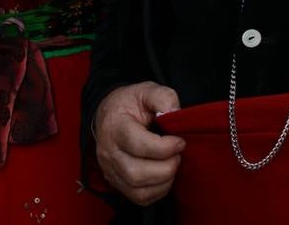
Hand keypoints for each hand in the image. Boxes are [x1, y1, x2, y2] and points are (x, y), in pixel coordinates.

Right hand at [94, 82, 185, 205]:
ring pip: (137, 189)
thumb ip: (163, 98)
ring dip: (163, 182)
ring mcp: (110, 169)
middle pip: (136, 173)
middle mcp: (108, 151)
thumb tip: (175, 115)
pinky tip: (164, 176)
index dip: (165, 148)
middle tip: (177, 156)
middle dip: (165, 168)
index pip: (138, 144)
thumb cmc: (130, 103)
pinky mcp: (116, 182)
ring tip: (172, 165)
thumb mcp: (146, 90)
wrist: (109, 113)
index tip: (180, 141)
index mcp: (115, 126)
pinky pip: (138, 197)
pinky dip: (157, 191)